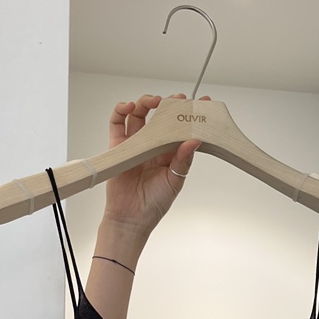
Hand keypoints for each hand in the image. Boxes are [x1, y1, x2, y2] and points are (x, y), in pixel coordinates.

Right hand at [103, 94, 205, 235]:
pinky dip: (121, 111)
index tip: (201, 103)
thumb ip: (184, 161)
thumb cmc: (154, 204)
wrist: (132, 219)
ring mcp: (135, 144)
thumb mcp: (175, 181)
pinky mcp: (118, 146)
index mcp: (168, 152)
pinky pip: (116, 123)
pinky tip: (129, 106)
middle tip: (177, 100)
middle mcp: (152, 145)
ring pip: (138, 114)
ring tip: (154, 101)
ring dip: (145, 102)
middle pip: (159, 116)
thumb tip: (195, 141)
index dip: (189, 114)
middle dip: (168, 104)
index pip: (180, 127)